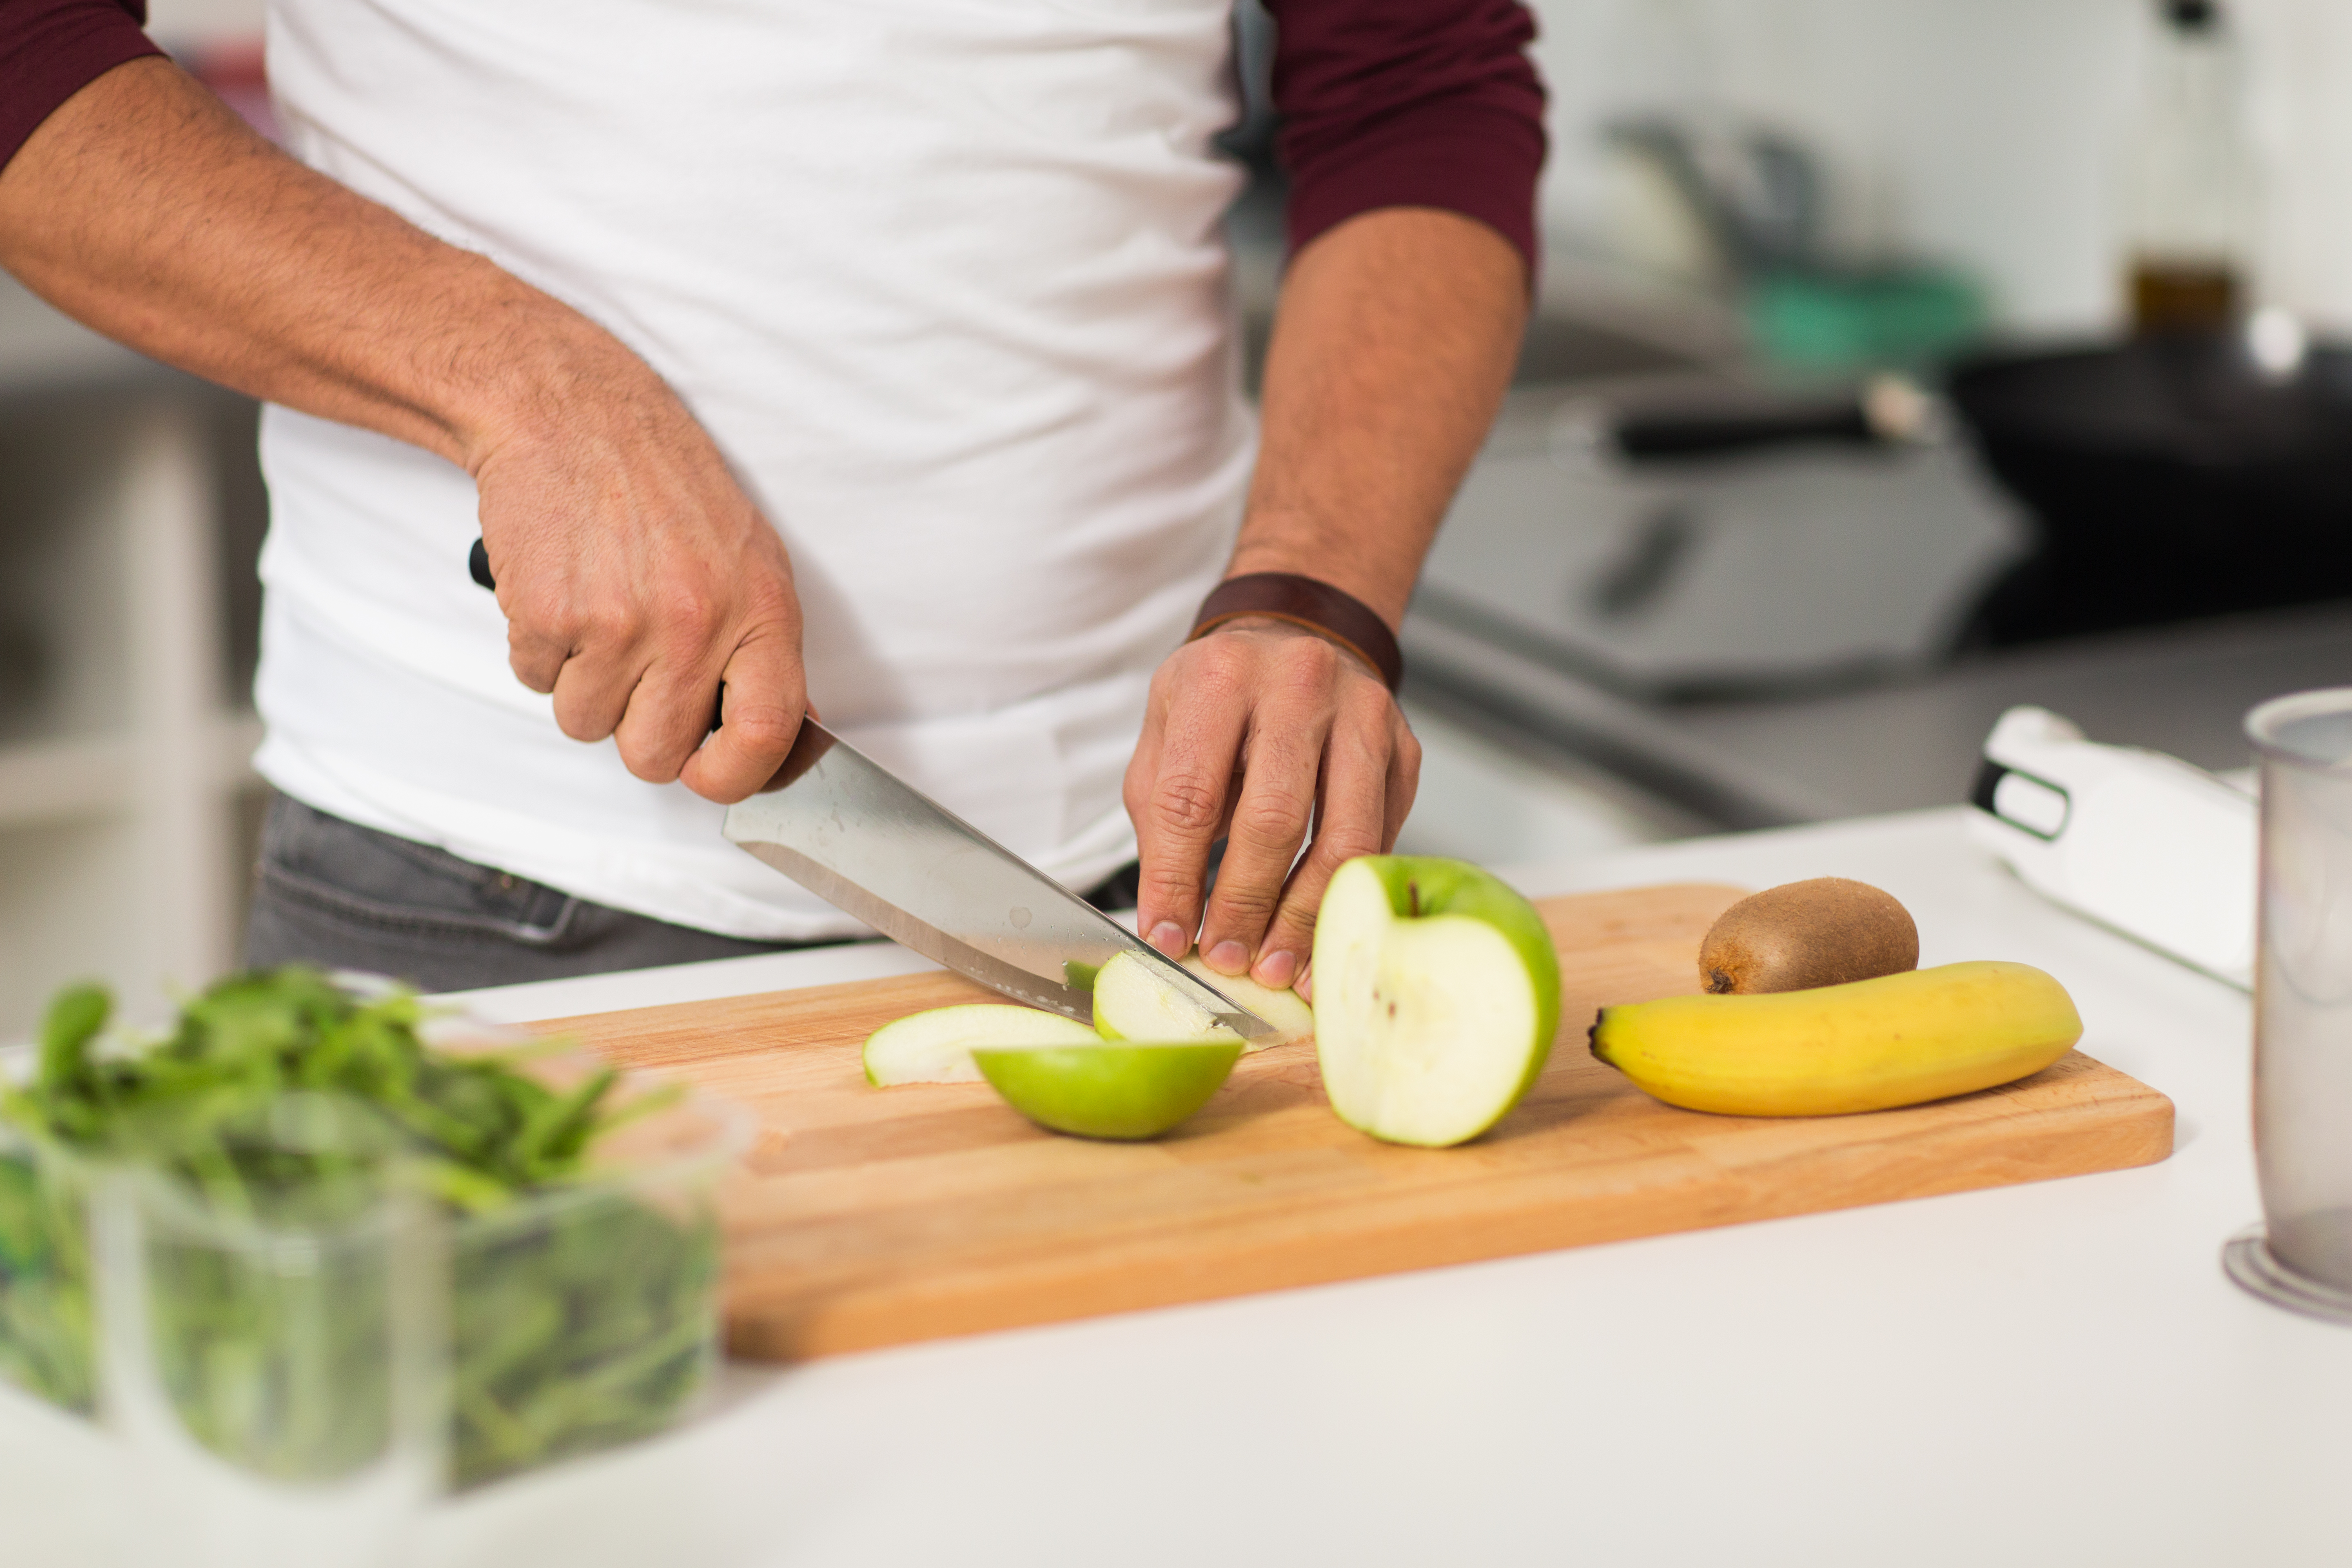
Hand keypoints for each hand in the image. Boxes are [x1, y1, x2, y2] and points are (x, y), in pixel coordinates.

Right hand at [471, 366, 806, 802]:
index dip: (731, 775)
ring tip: (598, 612)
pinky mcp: (547, 615)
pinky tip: (563, 591)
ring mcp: (618, 623)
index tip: (709, 770)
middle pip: (655, 756)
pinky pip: (535, 681)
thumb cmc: (663, 484)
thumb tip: (784, 734)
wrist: (572, 412)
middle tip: (634, 670)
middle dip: (636, 729)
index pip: (765, 737)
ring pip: (587, 724)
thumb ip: (764, 651)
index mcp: (760, 611)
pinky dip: (539, 649)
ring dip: (583, 683)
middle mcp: (695, 623)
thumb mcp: (750, 559)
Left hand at [1125, 617, 1420, 998]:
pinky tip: (1319, 935)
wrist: (1296, 639)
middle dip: (1247, 904)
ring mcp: (1364, 716)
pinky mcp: (1404, 751)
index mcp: (1222, 677)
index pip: (1192, 796)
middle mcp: (1300, 686)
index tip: (1168, 936)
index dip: (1176, 877)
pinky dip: (1346, 896)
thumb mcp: (1166, 738)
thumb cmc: (1222, 700)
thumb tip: (1170, 922)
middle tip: (1228, 959)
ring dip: (1306, 916)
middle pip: (1275, 819)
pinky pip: (1380, 839)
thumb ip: (1161, 822)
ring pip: (1344, 838)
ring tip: (1278, 965)